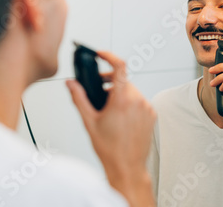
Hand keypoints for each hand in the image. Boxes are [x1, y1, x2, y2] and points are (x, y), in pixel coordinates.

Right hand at [66, 51, 155, 205]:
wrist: (127, 167)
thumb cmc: (109, 149)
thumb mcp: (89, 122)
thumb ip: (79, 98)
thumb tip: (71, 84)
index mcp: (122, 100)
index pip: (120, 66)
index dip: (109, 56)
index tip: (101, 54)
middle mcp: (138, 101)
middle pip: (123, 80)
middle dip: (110, 81)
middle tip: (98, 87)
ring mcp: (147, 108)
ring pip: (131, 91)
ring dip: (120, 93)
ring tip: (108, 107)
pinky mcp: (152, 115)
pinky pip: (139, 101)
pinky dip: (129, 103)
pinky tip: (120, 116)